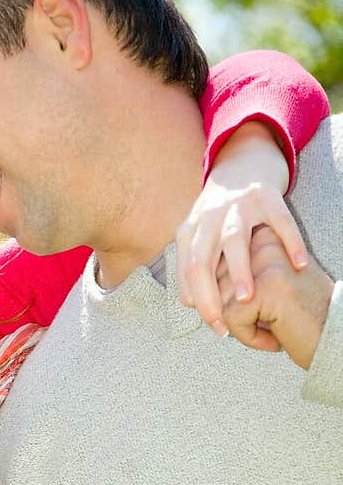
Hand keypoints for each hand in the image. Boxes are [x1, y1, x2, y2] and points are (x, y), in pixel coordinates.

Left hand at [176, 121, 308, 336]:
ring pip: (234, 239)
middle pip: (202, 259)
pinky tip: (297, 264)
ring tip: (246, 298)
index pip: (188, 271)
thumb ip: (194, 265)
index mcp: (190, 229)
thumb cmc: (222, 212)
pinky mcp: (266, 194)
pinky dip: (289, 240)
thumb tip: (188, 303)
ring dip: (238, 270)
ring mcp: (237, 204)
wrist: (244, 159)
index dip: (199, 302)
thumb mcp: (200, 233)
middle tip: (222, 325)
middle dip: (210, 294)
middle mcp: (209, 216)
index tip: (217, 326)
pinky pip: (279, 219)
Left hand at [217, 224, 333, 367]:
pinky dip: (251, 339)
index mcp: (259, 236)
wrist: (339, 332)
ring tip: (270, 332)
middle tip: (248, 329)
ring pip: (220, 301)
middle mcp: (261, 241)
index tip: (244, 313)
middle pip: (212, 283)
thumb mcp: (264, 288)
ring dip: (241, 327)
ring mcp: (266, 260)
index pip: (212, 267)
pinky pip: (234, 318)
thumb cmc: (301, 315)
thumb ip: (232, 279)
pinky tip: (276, 341)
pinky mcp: (269, 285)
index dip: (217, 299)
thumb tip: (190, 293)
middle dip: (223, 314)